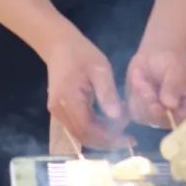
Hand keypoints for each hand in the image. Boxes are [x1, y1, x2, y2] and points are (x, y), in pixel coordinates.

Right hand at [43, 28, 129, 150]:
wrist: (58, 45)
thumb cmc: (81, 54)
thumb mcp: (100, 69)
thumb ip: (108, 93)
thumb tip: (118, 117)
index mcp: (69, 100)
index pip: (88, 130)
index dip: (108, 138)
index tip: (127, 138)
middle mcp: (59, 111)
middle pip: (83, 136)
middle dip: (106, 141)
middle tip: (128, 140)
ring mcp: (57, 112)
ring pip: (80, 134)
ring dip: (100, 137)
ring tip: (122, 134)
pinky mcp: (60, 109)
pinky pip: (77, 125)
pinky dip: (93, 129)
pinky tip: (108, 124)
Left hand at [126, 47, 185, 127]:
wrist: (154, 57)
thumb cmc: (171, 62)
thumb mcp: (176, 70)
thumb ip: (173, 86)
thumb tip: (170, 105)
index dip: (180, 112)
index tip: (168, 103)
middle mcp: (177, 116)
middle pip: (165, 121)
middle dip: (153, 103)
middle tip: (145, 86)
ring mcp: (159, 118)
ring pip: (147, 117)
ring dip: (142, 97)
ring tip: (141, 78)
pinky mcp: (142, 115)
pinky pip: (135, 111)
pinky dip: (134, 96)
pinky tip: (138, 82)